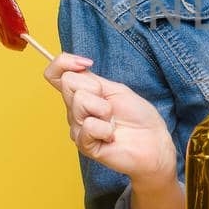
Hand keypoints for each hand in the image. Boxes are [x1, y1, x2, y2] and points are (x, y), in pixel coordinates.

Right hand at [43, 52, 177, 183]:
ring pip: (80, 101)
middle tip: (110, 105)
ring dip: (104, 110)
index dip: (63, 63)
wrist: (153, 142)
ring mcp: (77, 128)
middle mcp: (74, 110)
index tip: (87, 63)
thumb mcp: (115, 89)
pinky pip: (88, 125)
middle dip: (96, 88)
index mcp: (81, 94)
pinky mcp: (84, 145)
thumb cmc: (138, 116)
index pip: (54, 74)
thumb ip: (91, 79)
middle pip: (68, 83)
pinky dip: (106, 129)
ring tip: (113, 122)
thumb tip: (74, 67)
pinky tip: (111, 137)